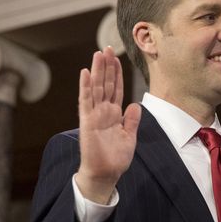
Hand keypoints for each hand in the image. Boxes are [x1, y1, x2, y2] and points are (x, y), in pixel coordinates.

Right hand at [76, 47, 141, 203]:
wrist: (106, 174)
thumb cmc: (116, 158)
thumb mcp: (130, 137)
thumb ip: (132, 121)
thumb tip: (135, 104)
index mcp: (113, 114)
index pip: (115, 89)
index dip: (116, 74)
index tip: (117, 58)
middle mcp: (103, 111)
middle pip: (105, 84)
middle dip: (106, 66)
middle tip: (107, 48)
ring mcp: (94, 115)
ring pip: (96, 88)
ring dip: (96, 71)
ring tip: (98, 54)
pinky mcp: (87, 121)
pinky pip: (86, 101)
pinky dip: (85, 87)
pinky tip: (85, 73)